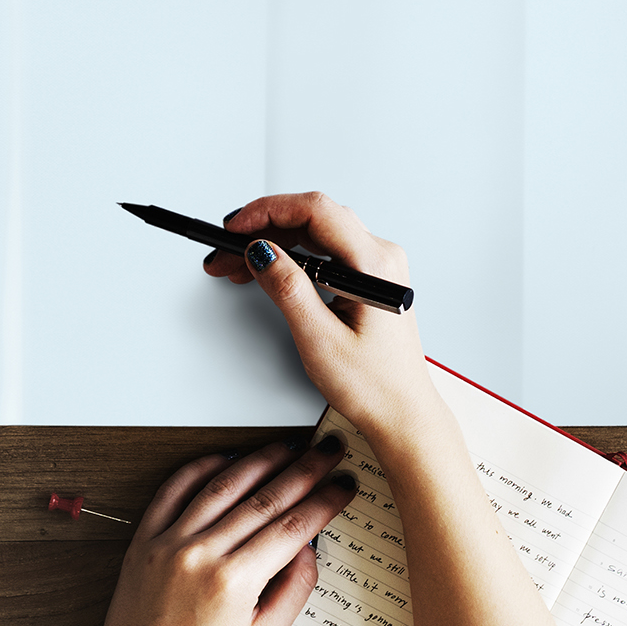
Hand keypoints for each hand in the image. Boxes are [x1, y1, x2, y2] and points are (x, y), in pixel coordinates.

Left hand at [68, 439, 357, 625]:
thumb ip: (292, 590)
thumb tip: (308, 546)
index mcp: (233, 583)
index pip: (292, 527)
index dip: (324, 501)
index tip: (343, 484)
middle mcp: (200, 554)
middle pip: (263, 498)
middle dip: (302, 471)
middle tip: (326, 451)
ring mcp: (168, 542)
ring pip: (221, 485)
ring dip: (258, 460)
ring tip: (286, 447)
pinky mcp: (144, 539)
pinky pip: (173, 490)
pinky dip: (201, 469)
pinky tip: (225, 458)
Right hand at [202, 191, 437, 443]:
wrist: (401, 413)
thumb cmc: (374, 385)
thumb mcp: (319, 338)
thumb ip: (287, 288)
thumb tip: (260, 251)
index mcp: (374, 266)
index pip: (315, 211)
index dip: (268, 211)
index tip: (234, 227)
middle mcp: (380, 258)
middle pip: (312, 218)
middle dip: (262, 228)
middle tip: (225, 250)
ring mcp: (374, 267)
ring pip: (314, 233)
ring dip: (272, 242)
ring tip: (235, 263)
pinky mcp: (366, 278)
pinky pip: (323, 251)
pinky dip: (289, 256)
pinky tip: (265, 269)